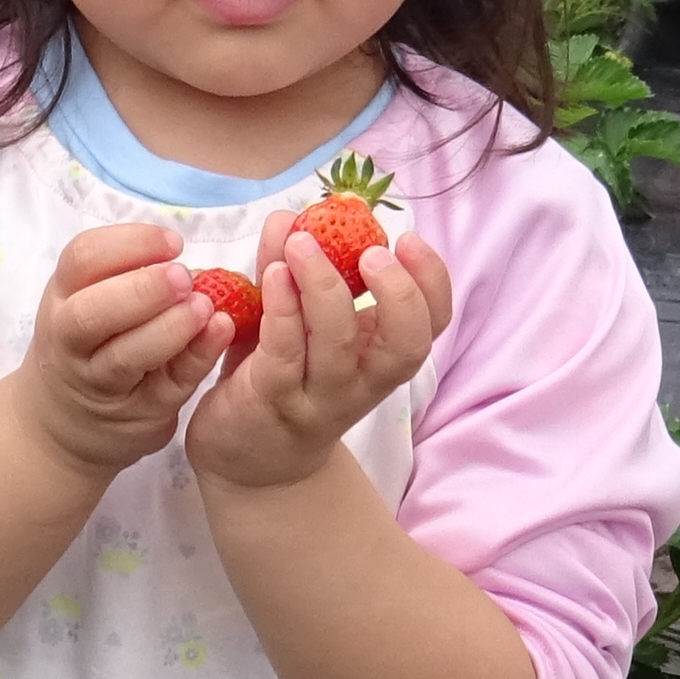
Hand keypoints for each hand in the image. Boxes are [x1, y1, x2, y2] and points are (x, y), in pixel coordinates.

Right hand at [13, 219, 232, 484]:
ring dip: (168, 329)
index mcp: (64, 295)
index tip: (174, 242)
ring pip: (124, 358)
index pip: (82, 258)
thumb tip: (183, 251)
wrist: (66, 420)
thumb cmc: (91, 343)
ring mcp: (99, 381)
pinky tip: (221, 332)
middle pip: (91, 312)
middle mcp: (70, 338)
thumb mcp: (89, 300)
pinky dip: (196, 357)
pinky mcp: (137, 412)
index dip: (129, 243)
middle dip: (141, 289)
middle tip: (184, 277)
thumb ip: (126, 274)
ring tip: (205, 307)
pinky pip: (167, 386)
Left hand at [185, 226, 451, 490]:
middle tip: (371, 252)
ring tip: (301, 244)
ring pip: (339, 347)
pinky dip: (282, 310)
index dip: (431, 282)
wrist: (248, 461)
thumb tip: (290, 217)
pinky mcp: (272, 400)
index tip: (409, 240)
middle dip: (399, 294)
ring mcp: (317, 395)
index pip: (430, 324)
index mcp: (378, 356)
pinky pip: (285, 353)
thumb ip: (288, 270)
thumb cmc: (278, 379)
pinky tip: (272, 274)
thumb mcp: (290, 320)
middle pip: (406, 346)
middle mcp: (360, 381)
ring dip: (325, 288)